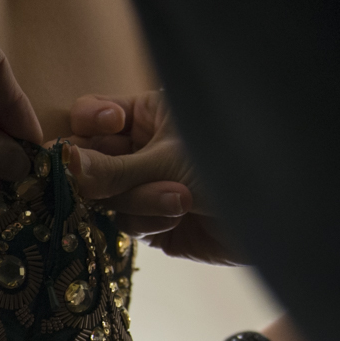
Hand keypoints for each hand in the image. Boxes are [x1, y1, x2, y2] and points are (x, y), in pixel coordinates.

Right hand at [65, 92, 240, 264]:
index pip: (91, 116)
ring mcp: (146, 187)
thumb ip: (110, 169)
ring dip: (140, 202)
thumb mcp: (168, 162)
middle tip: (123, 181)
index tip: (108, 128)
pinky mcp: (155, 224)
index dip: (88, 126)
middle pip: (92, 162)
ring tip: (181, 202)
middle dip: (111, 175)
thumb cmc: (233, 168)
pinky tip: (180, 219)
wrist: (280, 221)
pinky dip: (149, 224)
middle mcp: (141, 149)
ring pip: (108, 198)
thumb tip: (59, 164)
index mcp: (147, 115)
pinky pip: (127, 225)